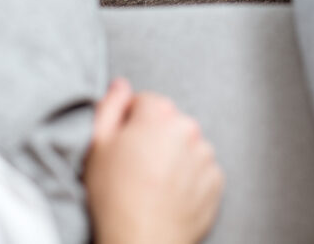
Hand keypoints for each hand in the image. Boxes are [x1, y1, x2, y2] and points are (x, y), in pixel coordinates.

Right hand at [84, 79, 223, 243]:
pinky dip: (188, 178)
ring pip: (187, 146)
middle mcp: (189, 129)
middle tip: (136, 166)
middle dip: (154, 137)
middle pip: (169, 122)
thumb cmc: (114, 196)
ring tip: (153, 184)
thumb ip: (110, 106)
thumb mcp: (97, 145)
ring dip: (174, 157)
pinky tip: (169, 194)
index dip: (130, 122)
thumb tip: (120, 85)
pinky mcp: (216, 181)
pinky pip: (200, 170)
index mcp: (160, 115)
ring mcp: (206, 156)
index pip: (146, 102)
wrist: (142, 241)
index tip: (123, 144)